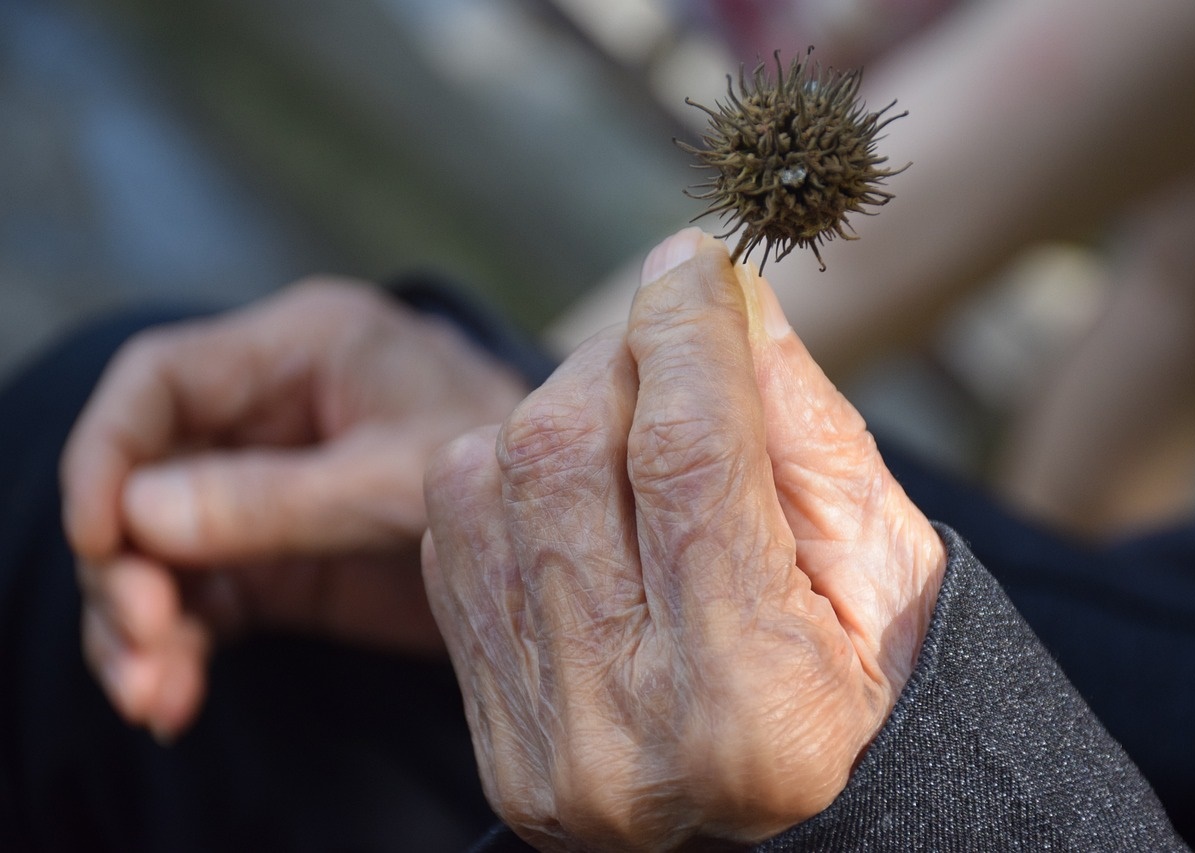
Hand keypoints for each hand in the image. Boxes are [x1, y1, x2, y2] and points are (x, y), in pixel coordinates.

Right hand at [61, 279, 527, 738]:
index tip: (102, 539)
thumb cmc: (516, 464)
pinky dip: (180, 648)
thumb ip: (278, 496)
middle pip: (143, 473)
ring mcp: (270, 487)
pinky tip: (173, 701)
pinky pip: (204, 595)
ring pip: (160, 546)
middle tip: (142, 643)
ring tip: (155, 695)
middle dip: (125, 563)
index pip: (160, 379)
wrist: (580, 526)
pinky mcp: (282, 555)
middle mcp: (270, 411)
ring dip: (142, 622)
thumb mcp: (400, 476)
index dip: (107, 453)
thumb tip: (138, 514)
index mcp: (302, 348)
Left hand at [423, 229, 945, 849]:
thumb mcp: (883, 559)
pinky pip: (454, 535)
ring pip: (488, 478)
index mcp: (752, 706)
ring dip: (561, 407)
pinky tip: (582, 489)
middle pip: (565, 455)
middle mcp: (619, 738)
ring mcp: (536, 743)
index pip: (689, 462)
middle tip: (676, 342)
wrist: (802, 824)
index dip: (687, 333)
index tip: (693, 260)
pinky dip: (511, 473)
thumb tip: (717, 289)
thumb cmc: (873, 682)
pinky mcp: (492, 735)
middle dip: (621, 358)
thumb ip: (800, 423)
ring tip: (636, 424)